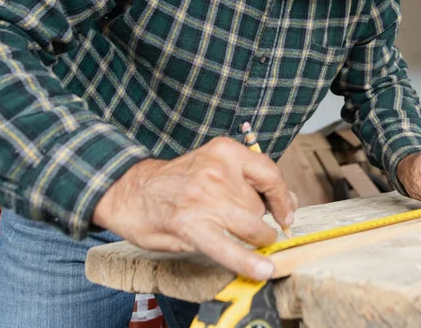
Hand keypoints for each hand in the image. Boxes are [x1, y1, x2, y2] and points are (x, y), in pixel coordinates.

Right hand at [92, 137, 295, 281]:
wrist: (131, 192)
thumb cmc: (179, 181)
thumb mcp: (213, 165)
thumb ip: (249, 179)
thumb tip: (288, 201)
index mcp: (224, 151)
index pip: (270, 175)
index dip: (283, 198)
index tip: (286, 214)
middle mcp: (217, 173)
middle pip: (259, 205)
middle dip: (258, 218)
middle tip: (241, 221)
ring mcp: (205, 201)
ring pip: (252, 226)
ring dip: (256, 238)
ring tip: (246, 239)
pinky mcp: (192, 228)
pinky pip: (228, 248)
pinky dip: (247, 261)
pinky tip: (262, 269)